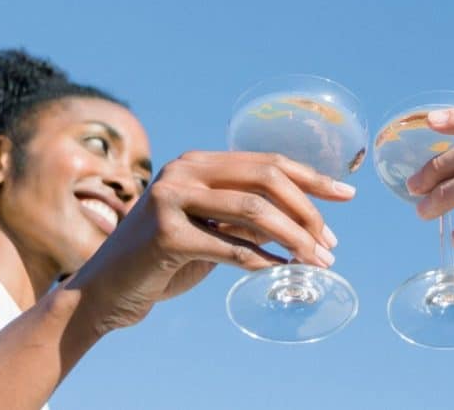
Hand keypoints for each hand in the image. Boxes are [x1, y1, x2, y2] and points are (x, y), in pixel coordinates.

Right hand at [65, 151, 354, 332]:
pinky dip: (263, 260)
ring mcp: (171, 199)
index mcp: (198, 163)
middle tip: (331, 242)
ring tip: (319, 260)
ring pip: (254, 211)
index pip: (267, 162)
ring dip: (295, 238)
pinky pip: (231, 247)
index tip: (348, 195)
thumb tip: (309, 220)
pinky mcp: (165, 234)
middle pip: (266, 179)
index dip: (312, 178)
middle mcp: (184, 171)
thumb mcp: (210, 228)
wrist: (105, 290)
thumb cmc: (164, 259)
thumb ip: (246, 216)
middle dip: (308, 210)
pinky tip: (283, 270)